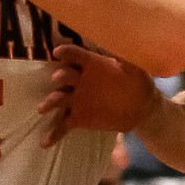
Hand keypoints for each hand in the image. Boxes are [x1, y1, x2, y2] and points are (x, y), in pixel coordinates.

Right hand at [38, 45, 156, 147]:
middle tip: (57, 79)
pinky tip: (44, 142)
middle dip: (60, 77)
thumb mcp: (136, 67)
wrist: (142, 109)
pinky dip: (53, 133)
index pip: (76, 55)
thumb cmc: (139, 83)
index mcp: (92, 65)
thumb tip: (123, 42)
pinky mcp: (78, 118)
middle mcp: (80, 81)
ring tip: (43, 108)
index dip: (67, 52)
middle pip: (65, 76)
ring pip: (59, 99)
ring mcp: (76, 100)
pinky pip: (63, 125)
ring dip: (50, 102)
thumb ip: (127, 56)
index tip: (58, 52)